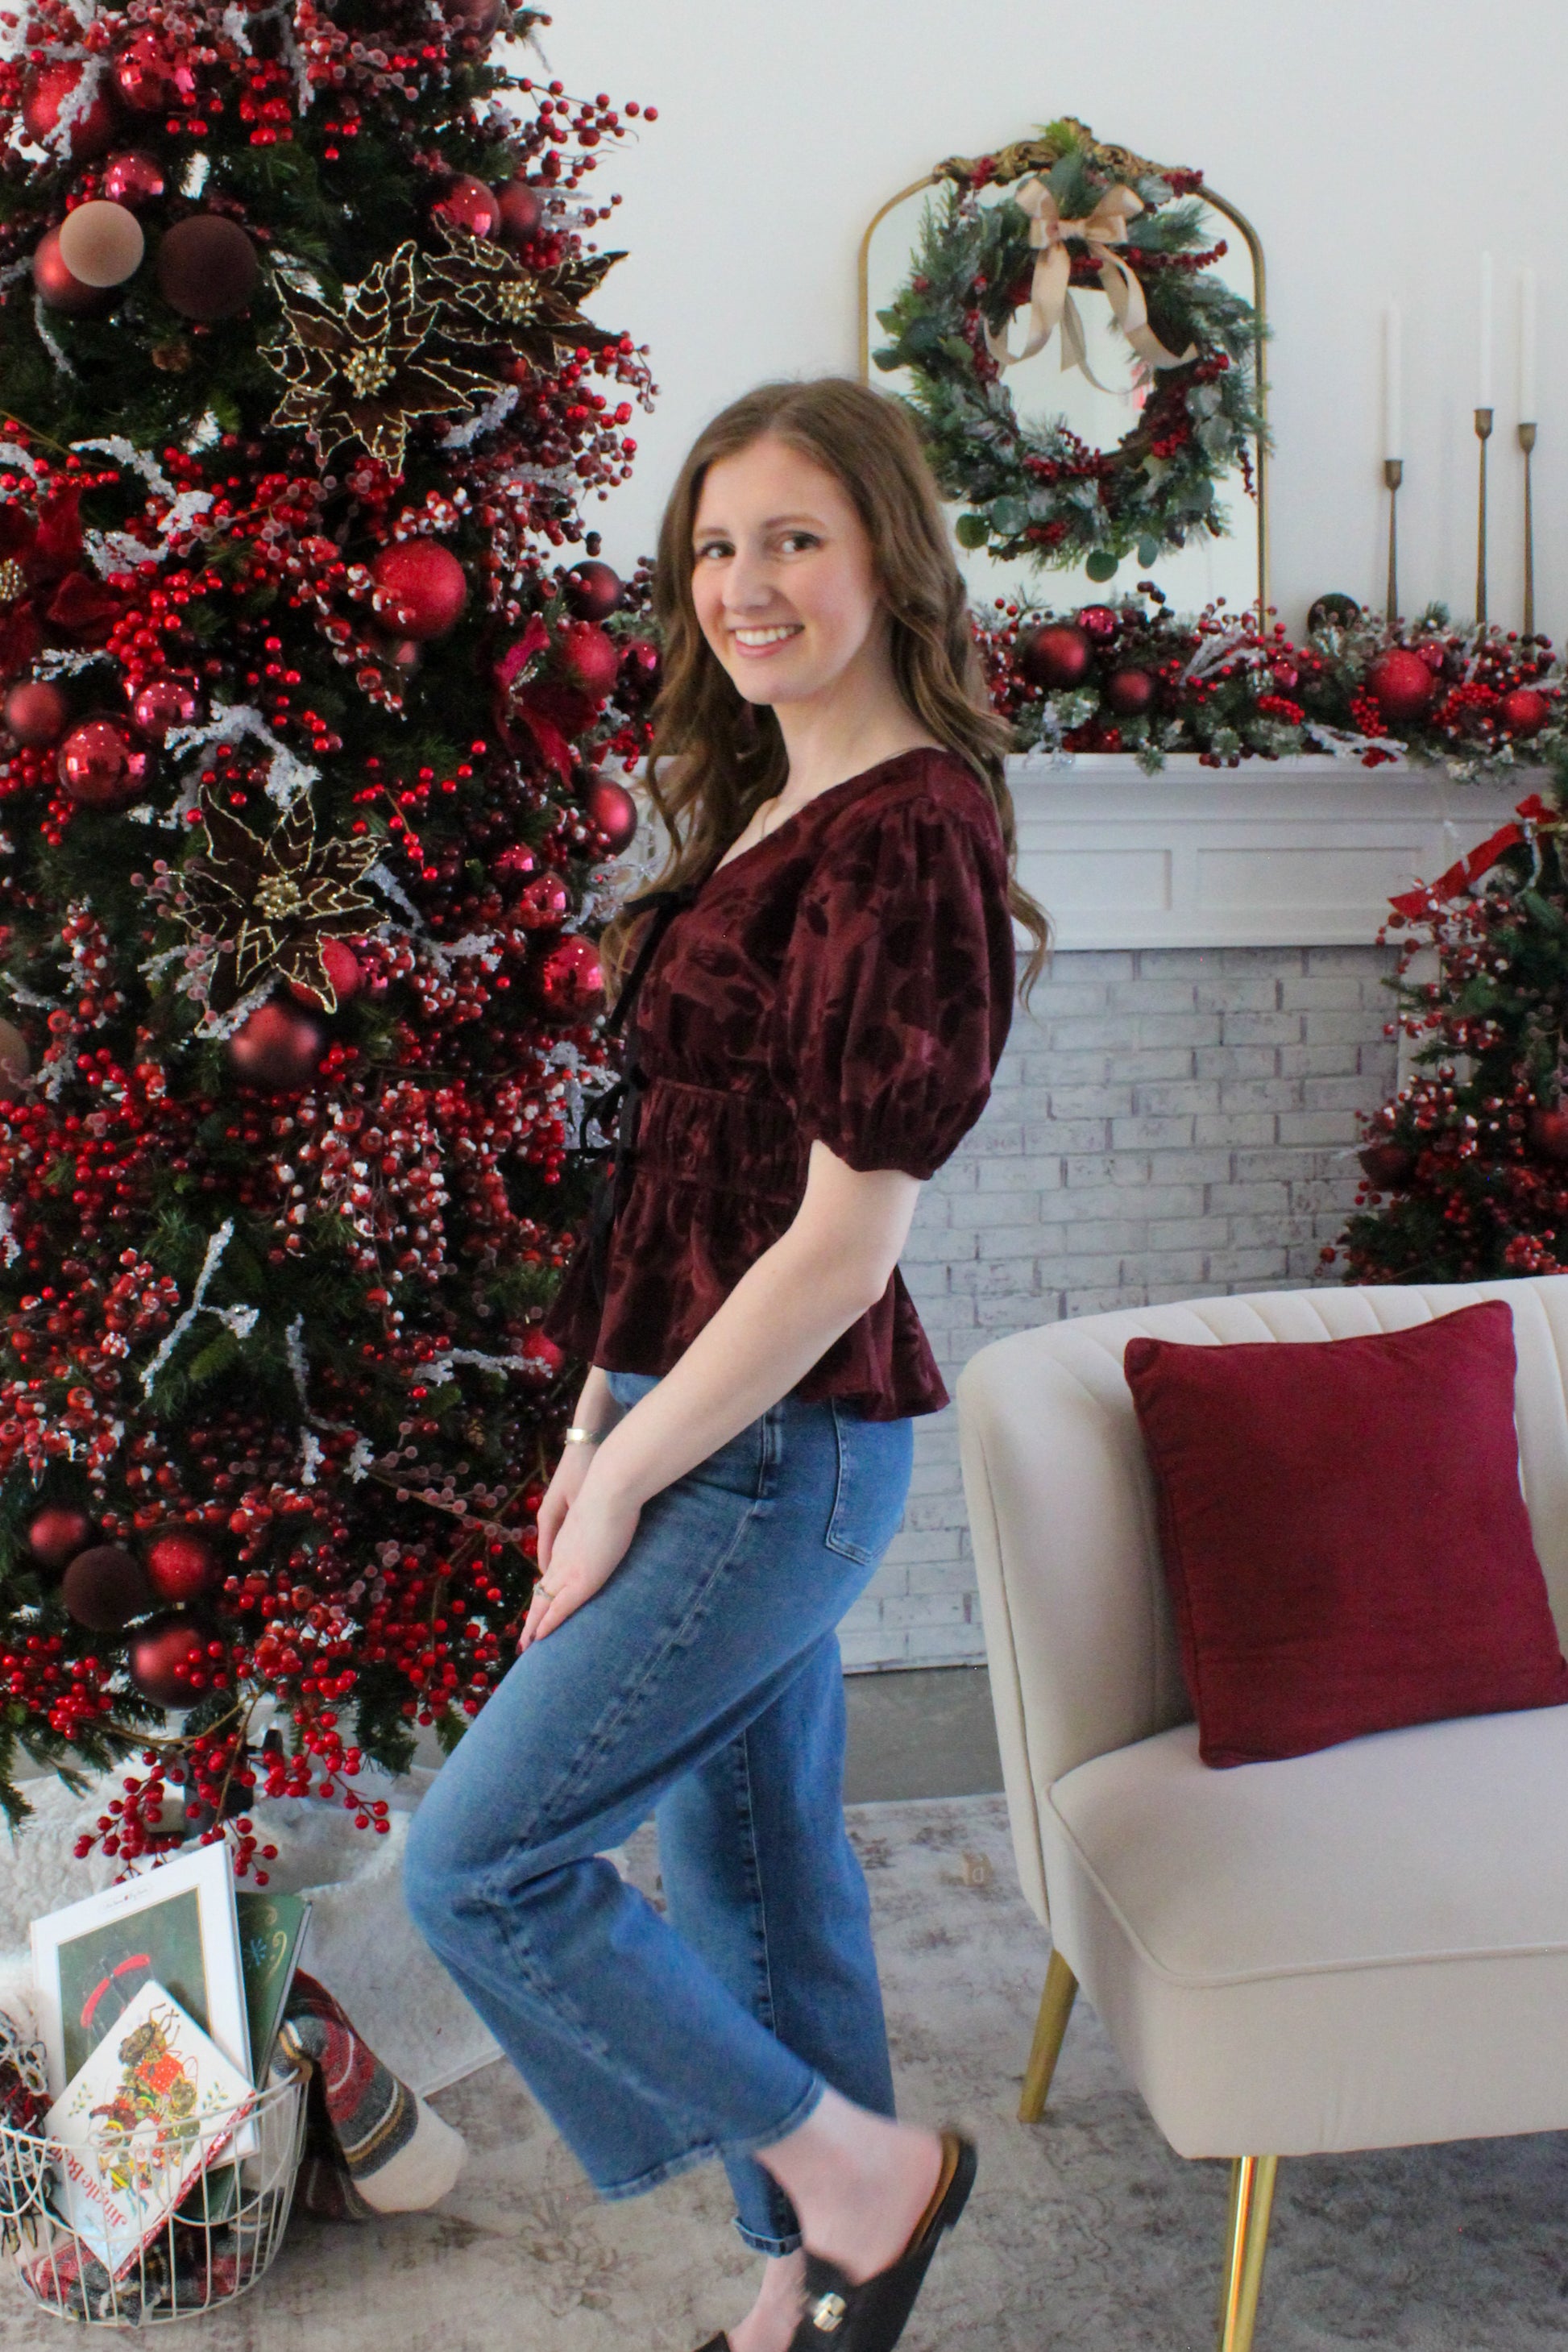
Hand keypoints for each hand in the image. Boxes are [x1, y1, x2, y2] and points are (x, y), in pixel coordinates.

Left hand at [517, 1453, 641, 1652]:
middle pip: (541, 1592)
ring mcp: (569, 1568)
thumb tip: (608, 1528)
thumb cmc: (614, 1492)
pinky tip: (539, 1638)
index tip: (541, 1606)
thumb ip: (599, 1526)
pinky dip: (548, 1624)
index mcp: (567, 1543)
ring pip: (544, 1604)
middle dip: (533, 1617)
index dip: (546, 1592)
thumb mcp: (605, 1511)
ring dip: (535, 1626)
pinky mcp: (582, 1578)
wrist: (612, 1486)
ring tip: (527, 1645)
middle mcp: (562, 1558)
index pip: (552, 1573)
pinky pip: (560, 1607)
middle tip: (526, 1638)